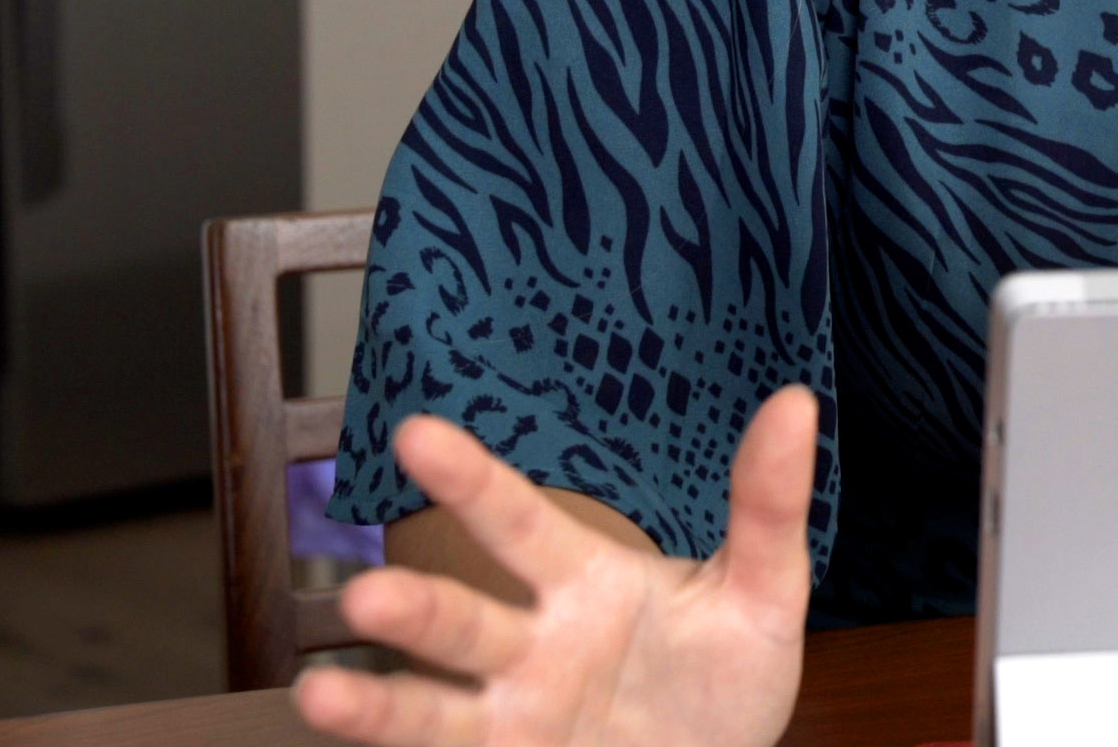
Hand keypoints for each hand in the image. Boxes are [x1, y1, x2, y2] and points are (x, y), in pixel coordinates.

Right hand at [296, 387, 819, 746]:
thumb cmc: (730, 680)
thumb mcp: (764, 594)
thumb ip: (766, 505)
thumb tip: (797, 403)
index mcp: (583, 584)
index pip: (518, 522)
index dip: (470, 479)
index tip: (416, 432)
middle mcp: (530, 648)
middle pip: (461, 622)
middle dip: (413, 609)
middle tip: (368, 598)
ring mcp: (513, 719)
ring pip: (432, 711)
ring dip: (378, 707)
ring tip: (320, 700)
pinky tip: (337, 739)